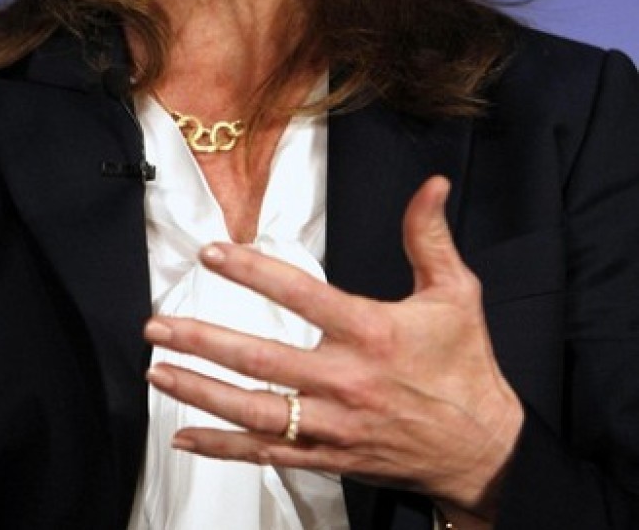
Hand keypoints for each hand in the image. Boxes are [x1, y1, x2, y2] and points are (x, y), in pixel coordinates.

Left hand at [143, 176, 522, 518]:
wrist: (483, 451)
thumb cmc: (466, 366)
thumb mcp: (457, 294)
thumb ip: (430, 237)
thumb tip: (433, 184)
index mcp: (373, 332)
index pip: (302, 295)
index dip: (254, 271)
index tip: (212, 253)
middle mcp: (347, 382)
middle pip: (263, 361)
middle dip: (204, 342)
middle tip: (158, 326)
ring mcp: (335, 426)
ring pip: (256, 412)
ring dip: (201, 392)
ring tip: (158, 371)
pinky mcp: (331, 457)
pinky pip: (269, 455)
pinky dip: (224, 447)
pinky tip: (186, 436)